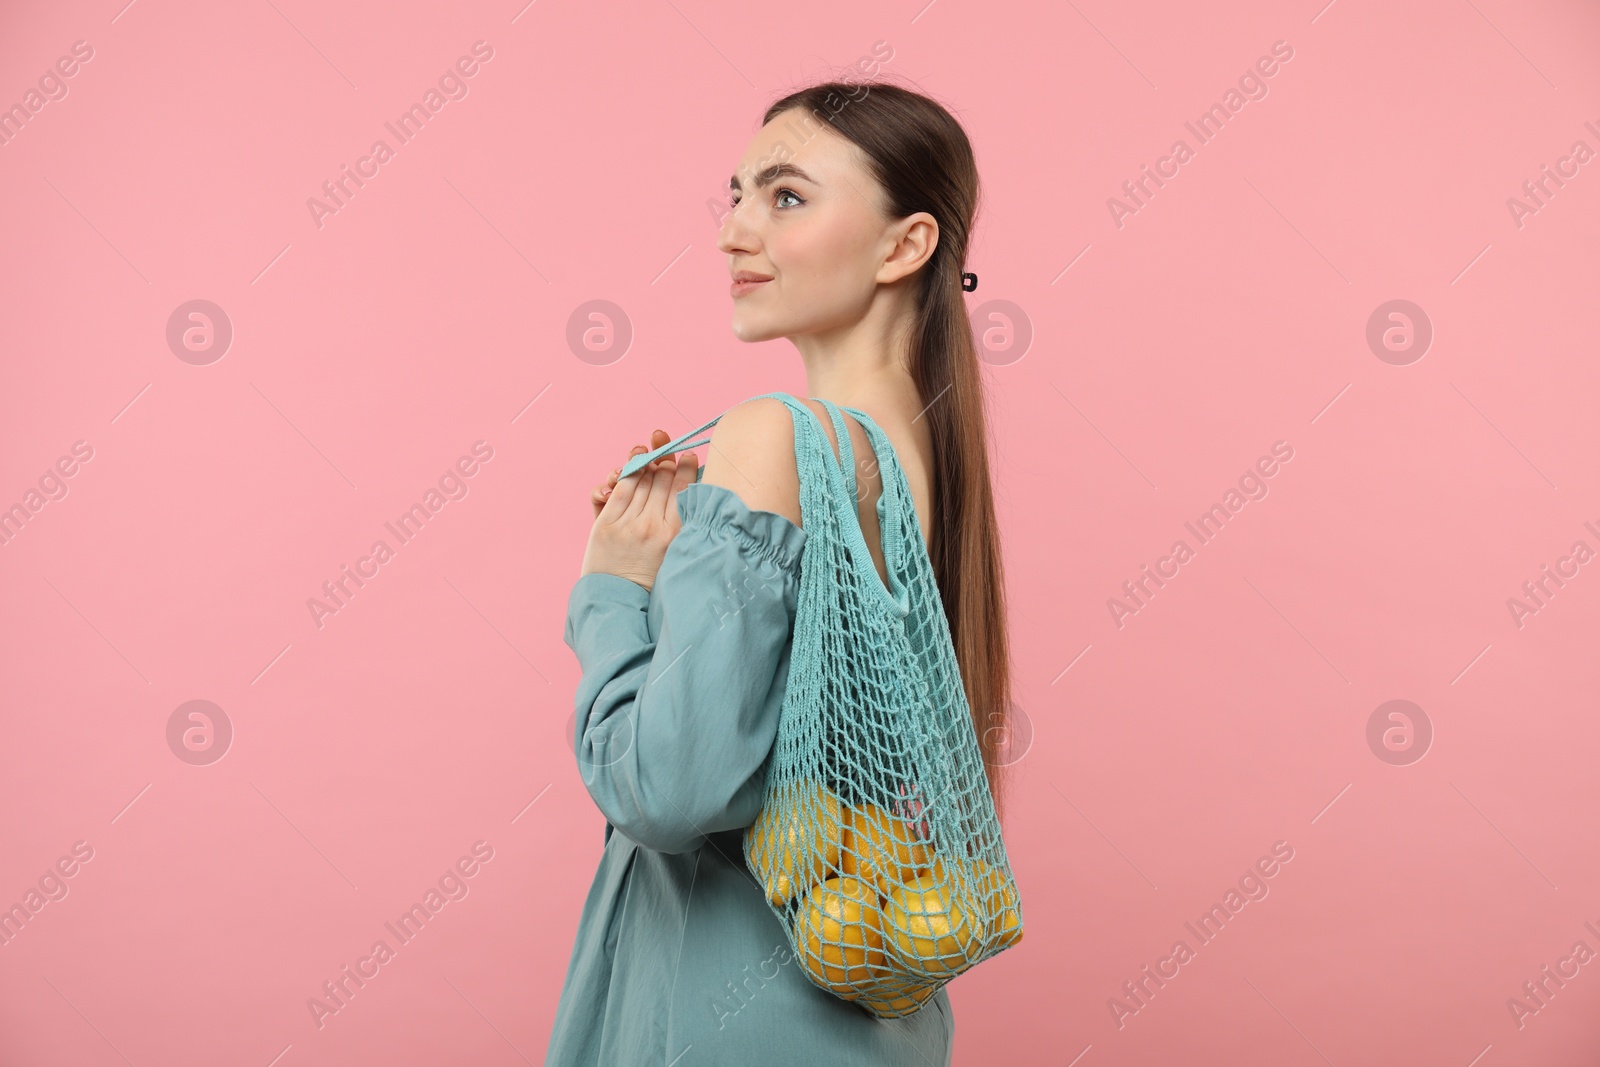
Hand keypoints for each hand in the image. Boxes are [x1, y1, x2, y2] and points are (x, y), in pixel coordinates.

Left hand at [580, 436, 699, 591]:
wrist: (619, 601)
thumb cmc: (652, 578)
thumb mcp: (676, 553)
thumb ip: (683, 524)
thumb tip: (694, 494)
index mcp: (675, 534)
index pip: (684, 489)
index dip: (687, 467)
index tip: (689, 456)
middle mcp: (652, 527)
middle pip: (662, 479)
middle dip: (667, 461)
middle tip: (669, 453)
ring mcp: (627, 524)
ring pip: (642, 480)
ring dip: (647, 463)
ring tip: (651, 454)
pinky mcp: (606, 524)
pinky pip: (620, 489)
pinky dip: (627, 474)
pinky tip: (633, 466)